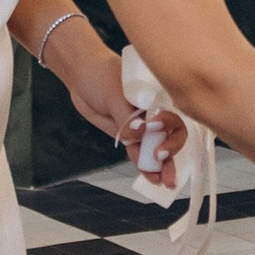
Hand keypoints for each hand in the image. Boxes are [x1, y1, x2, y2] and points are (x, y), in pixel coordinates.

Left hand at [57, 26, 182, 192]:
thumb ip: (127, 117)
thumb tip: (139, 136)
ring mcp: (140, 125)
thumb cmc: (101, 75)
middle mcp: (153, 112)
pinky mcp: (127, 134)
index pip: (173, 115)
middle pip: (169, 135)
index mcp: (157, 98)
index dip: (169, 126)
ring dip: (160, 165)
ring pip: (155, 148)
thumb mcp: (115, 94)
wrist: (81, 73)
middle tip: (163, 161)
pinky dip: (143, 164)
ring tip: (163, 181)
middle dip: (170, 151)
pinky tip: (150, 177)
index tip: (156, 128)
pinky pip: (138, 152)